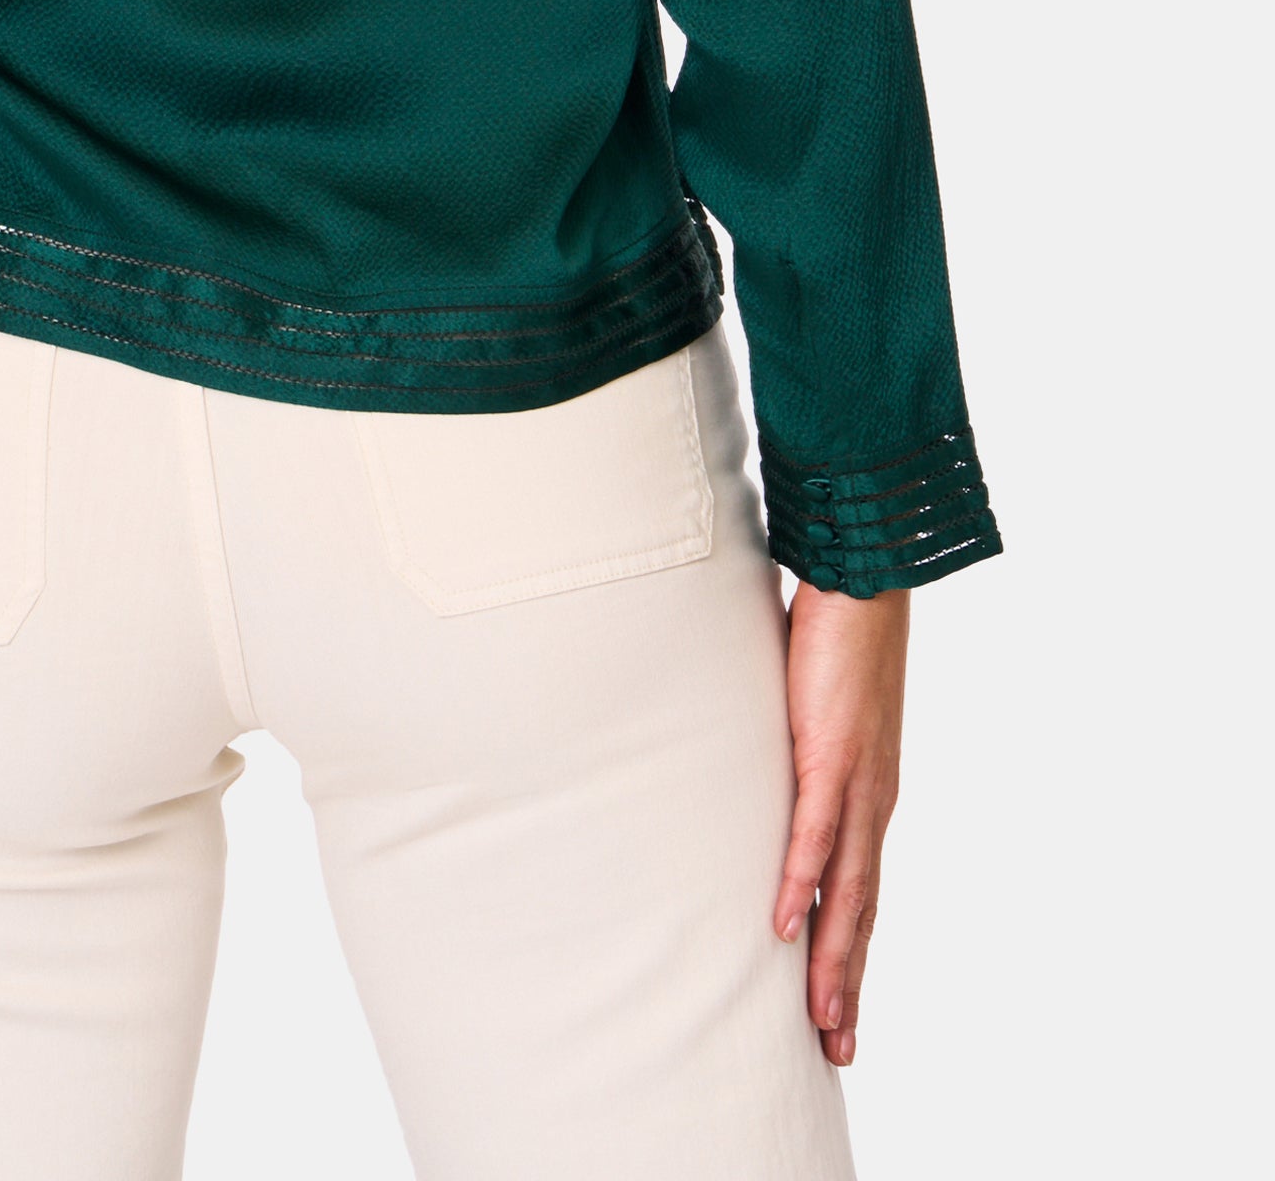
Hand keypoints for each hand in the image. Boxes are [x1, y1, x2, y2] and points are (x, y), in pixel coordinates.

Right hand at [772, 580, 909, 1065]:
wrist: (865, 582)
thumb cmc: (837, 641)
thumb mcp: (812, 715)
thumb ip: (796, 753)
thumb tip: (760, 770)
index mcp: (870, 796)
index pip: (862, 893)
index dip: (852, 955)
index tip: (840, 1013)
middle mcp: (873, 802)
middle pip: (863, 912)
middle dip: (849, 984)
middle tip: (838, 1050)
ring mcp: (856, 781)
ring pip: (848, 890)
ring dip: (835, 957)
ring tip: (823, 1016)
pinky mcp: (832, 752)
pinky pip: (815, 830)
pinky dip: (803, 880)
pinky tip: (786, 921)